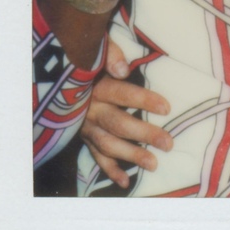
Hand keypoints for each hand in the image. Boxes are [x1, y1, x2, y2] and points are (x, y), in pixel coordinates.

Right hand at [80, 42, 173, 188]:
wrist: (61, 74)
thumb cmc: (90, 58)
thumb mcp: (97, 47)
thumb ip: (110, 53)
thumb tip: (122, 69)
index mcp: (95, 86)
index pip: (122, 93)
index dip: (143, 100)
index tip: (166, 108)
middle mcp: (89, 109)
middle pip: (117, 123)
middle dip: (143, 134)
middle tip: (168, 143)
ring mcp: (86, 126)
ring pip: (108, 144)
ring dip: (130, 155)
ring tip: (153, 164)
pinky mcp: (84, 137)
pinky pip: (96, 156)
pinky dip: (110, 170)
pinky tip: (125, 181)